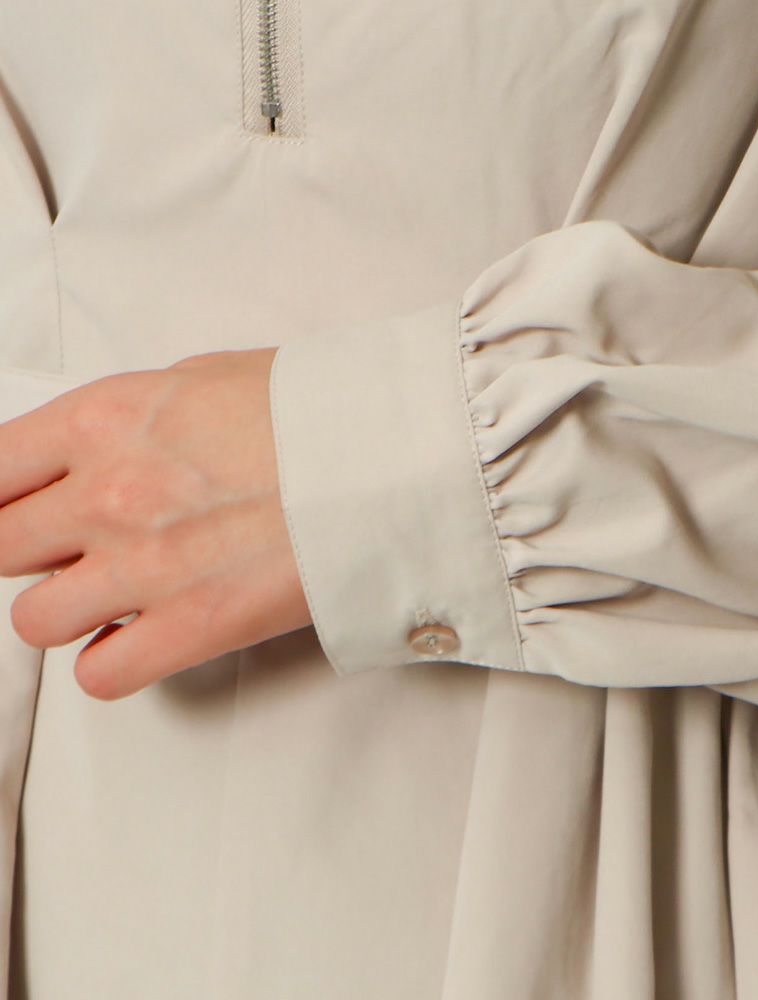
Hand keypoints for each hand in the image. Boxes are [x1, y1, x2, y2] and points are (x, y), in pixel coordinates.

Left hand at [0, 348, 312, 700]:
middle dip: (33, 551)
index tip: (17, 510)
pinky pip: (98, 675)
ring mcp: (144, 568)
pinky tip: (146, 637)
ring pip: (35, 621)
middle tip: (80, 549)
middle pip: (0, 548)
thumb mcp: (209, 377)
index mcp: (106, 420)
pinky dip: (113, 662)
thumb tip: (109, 444)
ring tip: (118, 597)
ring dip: (69, 611)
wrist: (397, 456)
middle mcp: (108, 494)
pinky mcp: (192, 629)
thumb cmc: (320, 410)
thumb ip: (136, 415)